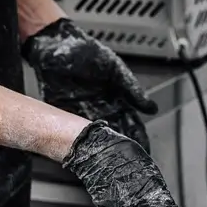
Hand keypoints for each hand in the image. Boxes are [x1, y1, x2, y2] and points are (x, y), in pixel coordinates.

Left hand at [23, 19, 157, 151]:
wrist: (55, 44)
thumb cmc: (86, 50)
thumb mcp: (115, 69)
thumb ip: (132, 89)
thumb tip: (152, 108)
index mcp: (116, 99)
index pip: (132, 123)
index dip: (139, 137)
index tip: (144, 151)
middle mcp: (101, 108)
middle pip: (114, 134)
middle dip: (121, 148)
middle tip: (127, 163)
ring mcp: (82, 111)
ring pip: (95, 135)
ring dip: (100, 148)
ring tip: (107, 161)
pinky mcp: (64, 111)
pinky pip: (71, 129)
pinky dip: (77, 140)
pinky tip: (83, 150)